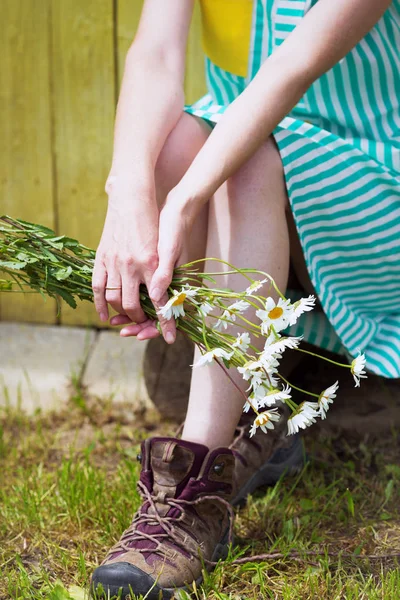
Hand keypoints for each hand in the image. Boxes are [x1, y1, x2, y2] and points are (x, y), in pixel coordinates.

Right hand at [92, 179, 176, 341]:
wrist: (132, 198)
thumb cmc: (154, 222)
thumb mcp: (166, 247)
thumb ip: (166, 274)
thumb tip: (162, 298)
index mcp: (151, 263)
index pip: (159, 301)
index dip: (165, 322)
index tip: (170, 338)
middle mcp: (131, 265)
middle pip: (133, 306)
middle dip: (140, 320)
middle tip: (146, 323)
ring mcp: (114, 262)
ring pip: (115, 299)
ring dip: (122, 313)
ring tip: (130, 318)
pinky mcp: (102, 257)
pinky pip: (97, 287)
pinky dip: (100, 304)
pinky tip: (103, 315)